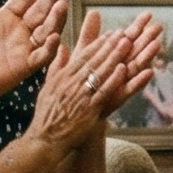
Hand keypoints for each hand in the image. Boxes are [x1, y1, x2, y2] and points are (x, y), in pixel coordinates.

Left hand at [0, 0, 65, 111]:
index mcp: (5, 19)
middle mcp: (18, 33)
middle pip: (40, 13)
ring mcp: (22, 49)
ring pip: (46, 32)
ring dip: (55, 20)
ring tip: (61, 5)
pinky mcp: (22, 67)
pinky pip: (41, 57)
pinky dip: (50, 48)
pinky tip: (55, 36)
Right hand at [18, 12, 160, 151]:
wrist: (44, 139)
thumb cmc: (46, 115)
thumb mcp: (47, 87)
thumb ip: (56, 67)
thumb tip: (62, 47)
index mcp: (62, 77)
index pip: (83, 56)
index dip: (98, 44)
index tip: (111, 33)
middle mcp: (71, 83)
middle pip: (93, 60)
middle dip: (110, 45)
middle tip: (124, 32)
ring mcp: (80, 96)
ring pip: (100, 72)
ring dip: (114, 57)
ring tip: (128, 43)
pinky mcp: (88, 109)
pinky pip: (102, 92)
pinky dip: (113, 80)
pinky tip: (123, 70)